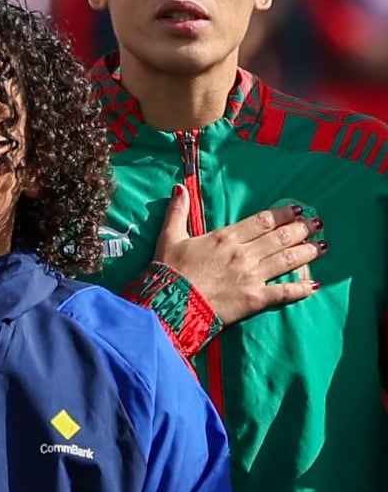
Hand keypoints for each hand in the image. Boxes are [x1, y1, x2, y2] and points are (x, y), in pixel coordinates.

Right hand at [151, 186, 324, 324]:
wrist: (169, 304)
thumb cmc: (169, 270)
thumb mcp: (169, 236)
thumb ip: (177, 211)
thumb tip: (179, 187)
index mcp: (225, 237)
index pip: (262, 221)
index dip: (283, 214)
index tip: (297, 209)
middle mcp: (243, 254)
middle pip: (280, 238)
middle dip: (302, 229)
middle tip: (317, 224)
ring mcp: (251, 277)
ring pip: (286, 261)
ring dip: (307, 253)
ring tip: (323, 246)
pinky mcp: (254, 299)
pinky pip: (283, 292)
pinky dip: (301, 289)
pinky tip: (314, 285)